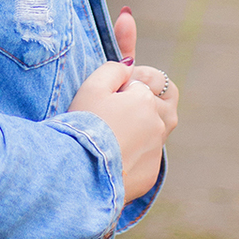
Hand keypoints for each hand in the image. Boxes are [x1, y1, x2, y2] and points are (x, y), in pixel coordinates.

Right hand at [71, 30, 177, 204]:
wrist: (79, 170)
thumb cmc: (84, 125)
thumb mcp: (92, 87)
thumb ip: (114, 68)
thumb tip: (130, 64)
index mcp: (146, 99)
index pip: (141, 83)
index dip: (123, 87)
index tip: (107, 98)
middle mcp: (159, 124)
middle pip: (156, 106)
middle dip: (140, 105)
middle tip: (114, 113)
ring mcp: (157, 151)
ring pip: (154, 132)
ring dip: (140, 130)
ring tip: (113, 135)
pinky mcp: (151, 174)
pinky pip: (145, 158)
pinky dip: (133, 155)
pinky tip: (112, 157)